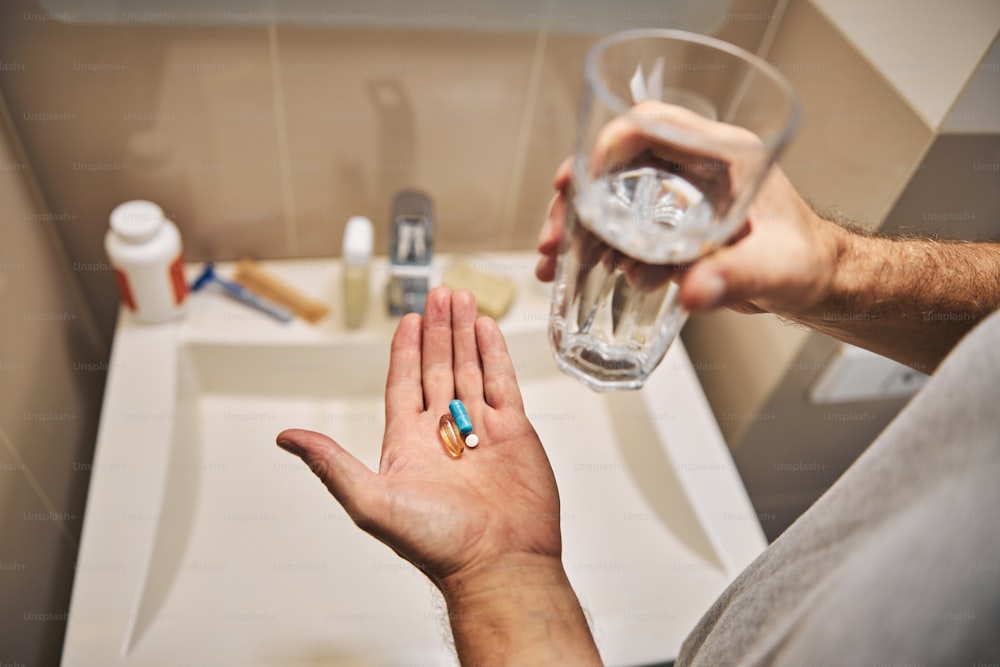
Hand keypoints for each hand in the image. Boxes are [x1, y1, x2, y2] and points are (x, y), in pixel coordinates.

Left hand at [276, 288, 562, 589]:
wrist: (499, 564)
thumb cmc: (437, 544)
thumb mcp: (371, 501)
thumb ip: (331, 463)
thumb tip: (285, 438)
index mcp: (408, 444)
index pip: (403, 383)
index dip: (405, 350)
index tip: (408, 319)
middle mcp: (443, 433)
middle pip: (438, 368)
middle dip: (438, 331)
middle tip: (440, 294)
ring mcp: (481, 431)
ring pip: (470, 369)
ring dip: (464, 334)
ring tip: (462, 299)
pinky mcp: (513, 433)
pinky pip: (501, 383)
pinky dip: (494, 355)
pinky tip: (487, 329)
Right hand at [536, 101, 845, 318]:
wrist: (815, 285)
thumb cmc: (808, 262)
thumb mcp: (776, 267)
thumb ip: (737, 276)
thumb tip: (694, 290)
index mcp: (721, 155)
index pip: (653, 125)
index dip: (607, 145)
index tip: (577, 180)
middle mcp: (693, 169)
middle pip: (617, 164)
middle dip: (576, 200)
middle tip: (553, 239)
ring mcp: (678, 198)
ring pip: (611, 198)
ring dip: (577, 228)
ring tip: (552, 263)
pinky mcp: (670, 227)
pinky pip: (622, 227)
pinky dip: (596, 248)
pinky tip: (583, 274)